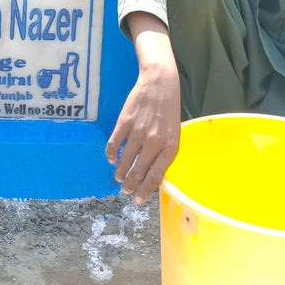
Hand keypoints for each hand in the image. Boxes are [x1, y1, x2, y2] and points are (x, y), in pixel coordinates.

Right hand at [105, 53, 180, 203]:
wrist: (160, 84)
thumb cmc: (169, 109)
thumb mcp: (173, 133)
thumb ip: (164, 151)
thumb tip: (152, 170)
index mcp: (170, 146)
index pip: (156, 176)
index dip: (146, 191)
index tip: (139, 200)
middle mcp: (154, 142)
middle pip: (139, 171)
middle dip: (132, 185)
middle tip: (126, 191)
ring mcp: (138, 132)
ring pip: (126, 160)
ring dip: (121, 172)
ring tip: (119, 178)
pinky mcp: (125, 122)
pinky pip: (115, 143)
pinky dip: (112, 153)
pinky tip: (111, 159)